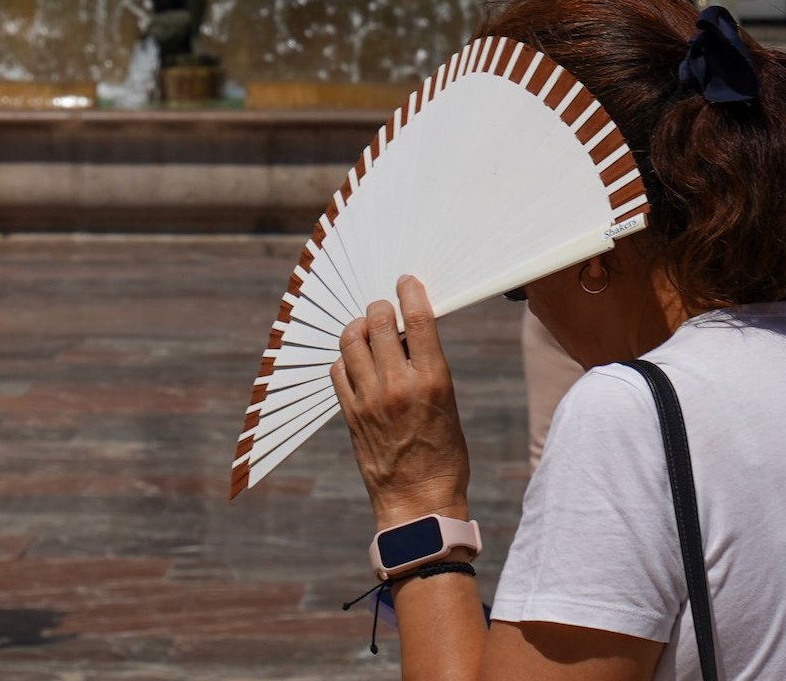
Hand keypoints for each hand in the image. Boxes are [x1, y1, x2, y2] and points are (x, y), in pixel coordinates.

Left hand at [331, 277, 469, 529]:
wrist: (420, 502)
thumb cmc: (444, 455)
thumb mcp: (448, 404)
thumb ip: (427, 368)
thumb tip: (409, 338)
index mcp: (431, 379)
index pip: (417, 319)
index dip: (410, 292)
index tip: (406, 282)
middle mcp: (396, 385)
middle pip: (378, 322)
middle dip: (381, 307)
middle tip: (385, 307)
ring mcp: (368, 399)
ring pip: (350, 341)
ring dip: (359, 327)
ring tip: (367, 330)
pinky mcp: (350, 414)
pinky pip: (337, 370)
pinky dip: (345, 357)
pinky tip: (355, 361)